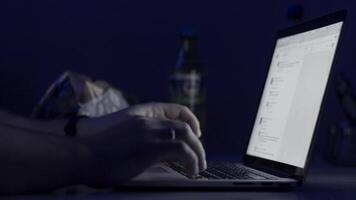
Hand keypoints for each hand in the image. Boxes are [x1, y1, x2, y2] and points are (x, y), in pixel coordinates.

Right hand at [82, 103, 205, 187]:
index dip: (189, 122)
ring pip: (185, 136)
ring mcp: (149, 132)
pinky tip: (190, 170)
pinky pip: (181, 150)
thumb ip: (141, 140)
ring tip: (198, 167)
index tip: (195, 135)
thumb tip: (158, 153)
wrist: (82, 156)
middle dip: (196, 143)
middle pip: (183, 126)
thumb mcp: (123, 140)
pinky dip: (191, 159)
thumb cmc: (99, 153)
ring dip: (197, 152)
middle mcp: (147, 121)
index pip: (173, 112)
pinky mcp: (149, 147)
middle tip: (199, 157)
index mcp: (140, 117)